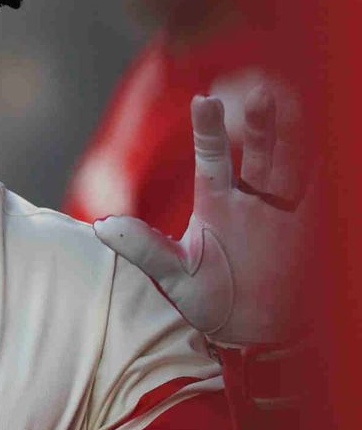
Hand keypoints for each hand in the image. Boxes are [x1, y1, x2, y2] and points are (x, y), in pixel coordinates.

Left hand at [94, 88, 309, 345]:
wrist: (254, 334)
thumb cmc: (208, 299)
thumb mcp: (174, 274)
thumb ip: (143, 247)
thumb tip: (100, 225)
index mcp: (216, 201)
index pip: (213, 157)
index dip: (208, 129)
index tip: (204, 100)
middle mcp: (253, 199)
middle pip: (261, 152)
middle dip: (263, 125)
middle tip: (261, 95)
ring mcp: (286, 213)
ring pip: (295, 167)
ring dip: (298, 140)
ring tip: (301, 108)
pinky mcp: (314, 231)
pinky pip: (322, 198)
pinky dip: (327, 178)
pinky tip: (330, 150)